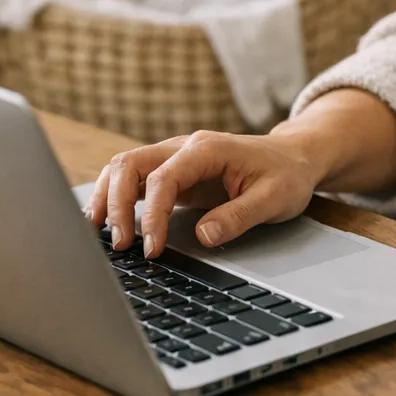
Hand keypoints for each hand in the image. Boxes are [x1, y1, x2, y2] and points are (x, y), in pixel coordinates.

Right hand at [86, 130, 325, 257]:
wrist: (295, 158)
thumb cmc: (287, 175)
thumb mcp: (274, 198)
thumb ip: (239, 216)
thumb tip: (204, 236)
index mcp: (208, 149)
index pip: (164, 178)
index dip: (152, 215)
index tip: (151, 248)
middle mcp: (185, 147)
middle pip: (130, 164)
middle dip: (116, 204)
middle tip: (121, 246)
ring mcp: (176, 157)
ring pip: (124, 168)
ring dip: (107, 198)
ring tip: (100, 234)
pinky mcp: (174, 172)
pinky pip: (135, 180)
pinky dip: (116, 197)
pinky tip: (107, 221)